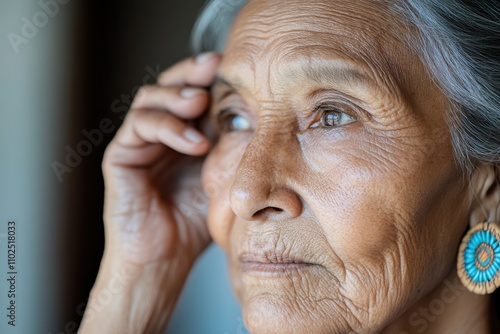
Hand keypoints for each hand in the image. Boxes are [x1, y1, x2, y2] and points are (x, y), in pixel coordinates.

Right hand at [102, 53, 219, 265]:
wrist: (165, 258)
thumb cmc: (196, 223)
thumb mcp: (222, 177)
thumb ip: (232, 147)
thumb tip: (264, 115)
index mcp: (186, 134)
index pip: (194, 92)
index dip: (210, 76)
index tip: (235, 66)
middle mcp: (161, 133)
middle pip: (170, 85)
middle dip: (192, 73)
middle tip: (214, 67)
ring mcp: (139, 142)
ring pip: (150, 98)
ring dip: (178, 96)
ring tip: (201, 103)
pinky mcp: (121, 156)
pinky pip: (138, 127)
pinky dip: (167, 127)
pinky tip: (193, 142)